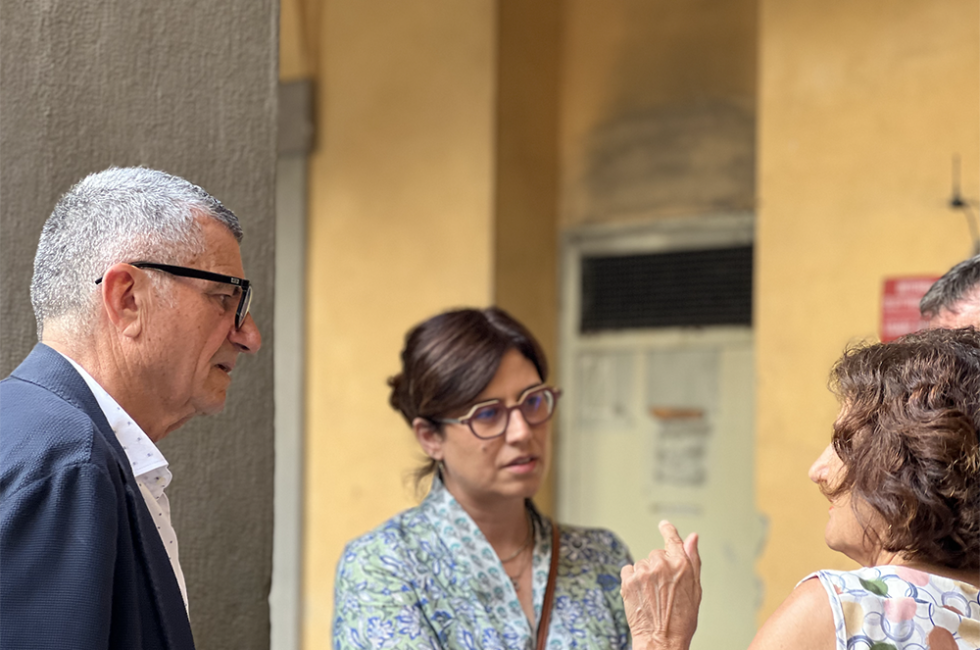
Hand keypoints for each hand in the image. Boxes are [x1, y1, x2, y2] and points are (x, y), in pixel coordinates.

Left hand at [620, 520, 701, 649]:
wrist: (662, 639)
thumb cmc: (682, 620)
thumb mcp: (695, 589)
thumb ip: (693, 559)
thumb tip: (692, 537)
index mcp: (681, 564)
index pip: (672, 539)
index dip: (668, 530)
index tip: (664, 525)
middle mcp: (661, 565)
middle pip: (656, 554)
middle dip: (659, 567)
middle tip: (664, 589)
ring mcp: (643, 572)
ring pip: (642, 563)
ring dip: (645, 575)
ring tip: (653, 596)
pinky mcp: (628, 580)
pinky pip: (628, 570)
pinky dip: (632, 579)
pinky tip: (640, 594)